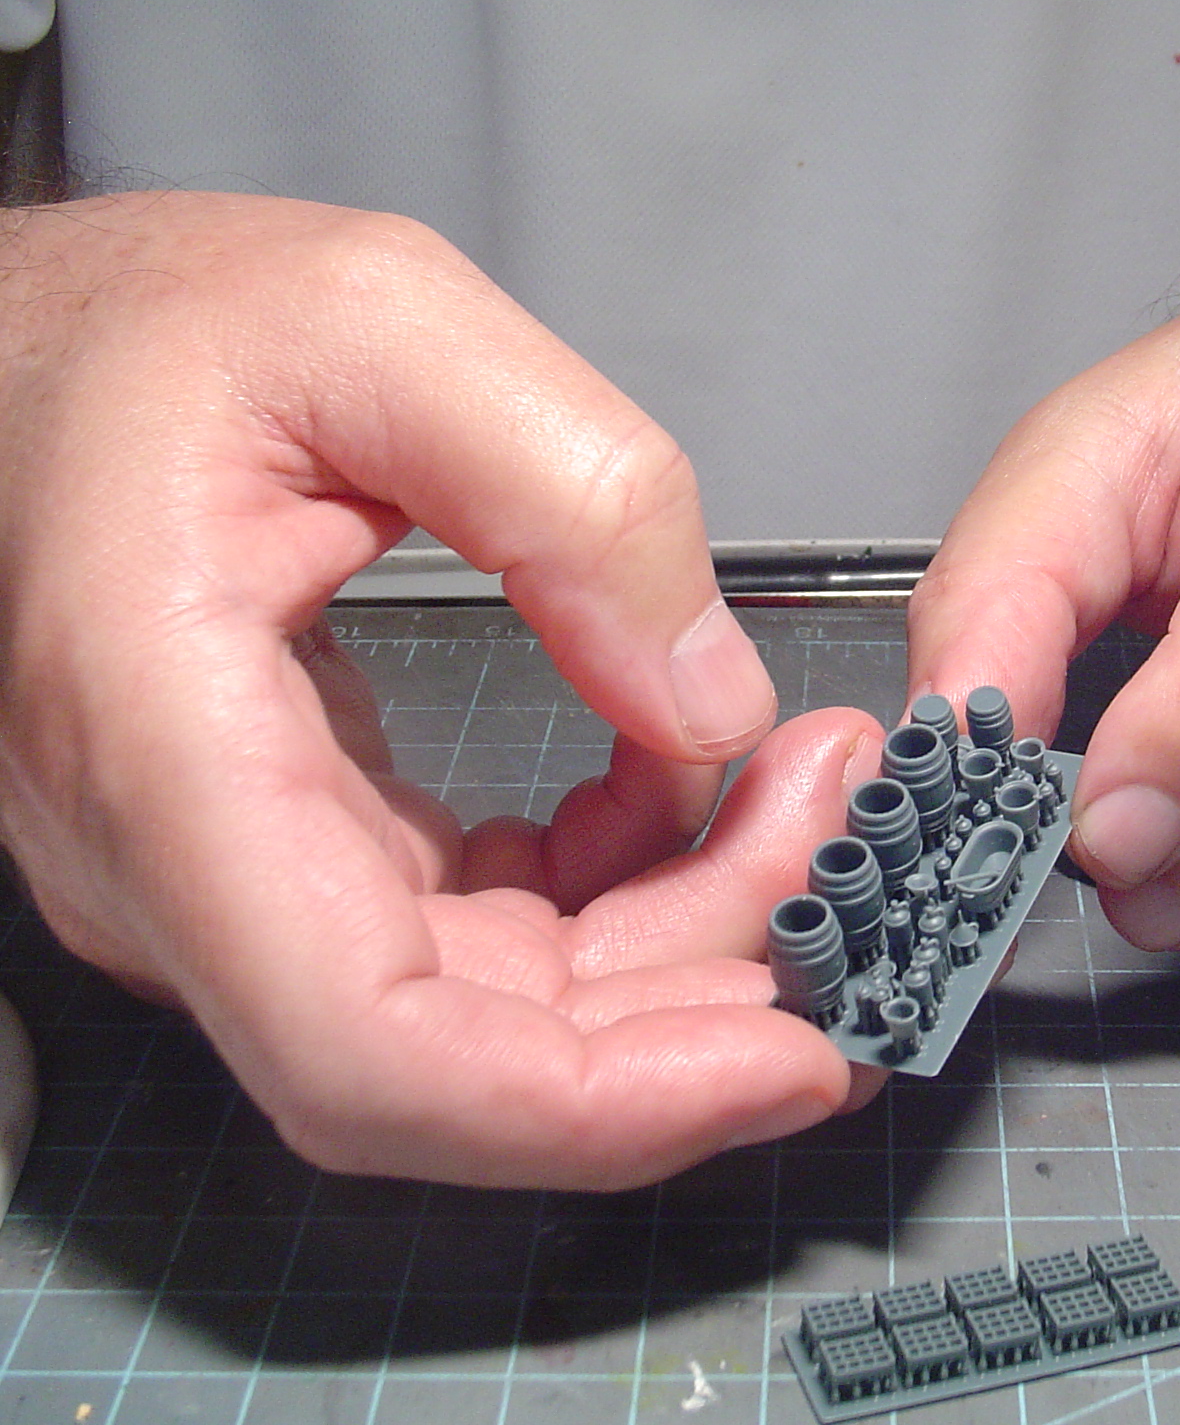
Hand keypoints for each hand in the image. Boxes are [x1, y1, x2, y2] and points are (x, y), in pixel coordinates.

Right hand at [0, 191, 873, 1185]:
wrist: (14, 352)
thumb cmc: (139, 329)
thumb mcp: (383, 322)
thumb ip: (576, 498)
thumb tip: (713, 708)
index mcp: (171, 751)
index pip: (375, 1051)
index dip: (602, 1102)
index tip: (790, 1052)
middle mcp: (188, 868)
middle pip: (478, 1056)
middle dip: (702, 988)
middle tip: (851, 849)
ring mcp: (240, 878)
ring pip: (496, 1007)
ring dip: (680, 932)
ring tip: (805, 790)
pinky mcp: (295, 850)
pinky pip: (478, 935)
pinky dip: (612, 889)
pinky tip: (682, 783)